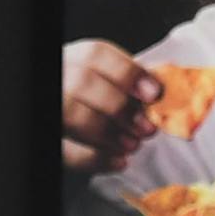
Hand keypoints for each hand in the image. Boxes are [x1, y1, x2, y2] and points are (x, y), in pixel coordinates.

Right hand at [59, 40, 142, 169]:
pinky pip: (66, 150)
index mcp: (75, 58)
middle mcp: (58, 78)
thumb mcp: (109, 83)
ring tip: (133, 145)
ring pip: (72, 115)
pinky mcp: (52, 138)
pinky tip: (119, 162)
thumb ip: (129, 84)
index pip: (96, 54)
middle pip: (82, 83)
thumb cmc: (96, 100)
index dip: (128, 72)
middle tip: (147, 128)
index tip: (155, 94)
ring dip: (109, 134)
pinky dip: (96, 159)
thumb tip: (162, 92)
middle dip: (120, 107)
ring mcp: (52, 107)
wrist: (74, 123)